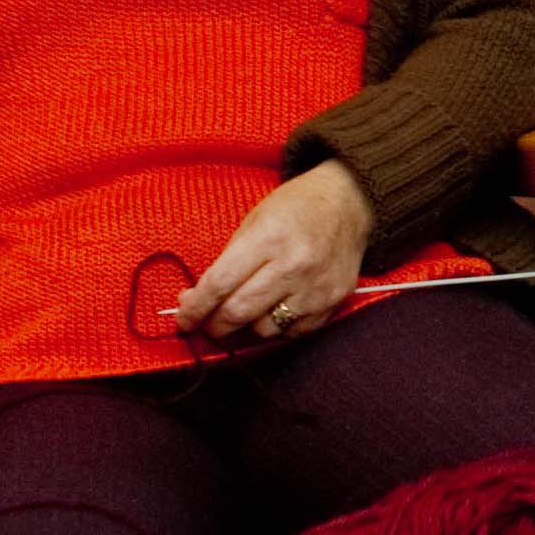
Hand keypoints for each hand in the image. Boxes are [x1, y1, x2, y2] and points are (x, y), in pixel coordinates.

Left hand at [179, 161, 375, 342]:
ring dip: (246, 328)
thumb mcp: (254, 220)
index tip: (184, 319)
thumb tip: (197, 300)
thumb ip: (228, 261)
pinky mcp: (334, 301)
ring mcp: (317, 286)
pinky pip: (295, 332)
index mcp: (269, 237)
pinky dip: (277, 328)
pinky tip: (272, 312)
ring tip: (241, 315)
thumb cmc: (296, 207)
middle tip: (207, 324)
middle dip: (215, 325)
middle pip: (239, 313)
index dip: (195, 308)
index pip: (220, 285)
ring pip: (266, 329)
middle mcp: (294, 265)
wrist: (350, 202)